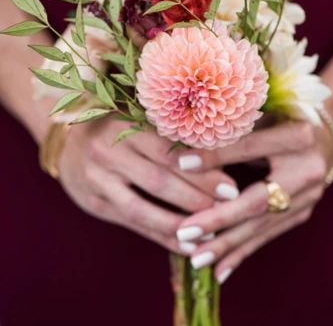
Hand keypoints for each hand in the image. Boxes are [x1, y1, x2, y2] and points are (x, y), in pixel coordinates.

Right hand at [58, 118, 238, 252]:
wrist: (67, 140)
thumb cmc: (115, 128)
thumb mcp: (137, 122)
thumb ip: (167, 138)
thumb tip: (215, 160)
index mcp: (124, 127)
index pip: (169, 152)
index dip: (201, 171)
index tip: (230, 186)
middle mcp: (108, 153)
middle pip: (158, 181)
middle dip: (196, 198)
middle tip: (228, 209)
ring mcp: (96, 180)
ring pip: (141, 208)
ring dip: (178, 224)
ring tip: (209, 235)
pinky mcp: (93, 202)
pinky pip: (130, 223)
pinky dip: (159, 236)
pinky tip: (183, 245)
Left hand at [175, 121, 332, 281]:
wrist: (322, 137)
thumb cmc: (284, 119)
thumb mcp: (263, 114)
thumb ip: (233, 128)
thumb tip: (187, 140)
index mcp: (299, 137)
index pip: (249, 147)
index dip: (215, 156)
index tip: (179, 163)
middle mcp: (307, 171)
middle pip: (257, 200)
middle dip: (219, 220)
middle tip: (185, 233)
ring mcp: (307, 198)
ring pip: (262, 226)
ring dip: (227, 245)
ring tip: (196, 258)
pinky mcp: (302, 214)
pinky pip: (268, 235)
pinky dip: (243, 252)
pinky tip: (221, 271)